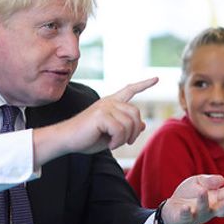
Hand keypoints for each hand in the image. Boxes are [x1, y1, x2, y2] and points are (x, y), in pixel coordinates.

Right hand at [33, 78, 156, 165]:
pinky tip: (110, 144)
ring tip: (114, 143)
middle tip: (127, 142)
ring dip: (125, 138)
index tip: (156, 79)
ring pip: (129, 123)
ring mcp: (105, 107)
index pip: (129, 90)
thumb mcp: (111, 134)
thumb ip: (127, 128)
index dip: (143, 85)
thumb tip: (143, 125)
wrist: (66, 140)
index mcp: (111, 103)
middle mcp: (109, 102)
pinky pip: (120, 129)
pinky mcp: (101, 115)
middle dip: (135, 131)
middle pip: (135, 113)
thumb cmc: (87, 138)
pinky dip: (118, 141)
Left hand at [157, 174, 223, 223]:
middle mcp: (210, 209)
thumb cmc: (189, 193)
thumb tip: (222, 180)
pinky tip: (186, 207)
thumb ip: (209, 180)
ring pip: (203, 211)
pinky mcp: (185, 219)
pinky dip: (186, 212)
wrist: (172, 207)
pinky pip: (186, 217)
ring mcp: (198, 215)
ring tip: (202, 191)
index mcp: (216, 199)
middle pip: (221, 209)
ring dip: (203, 201)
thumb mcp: (198, 181)